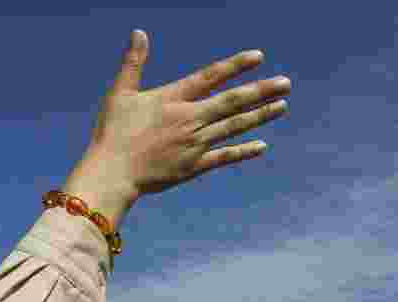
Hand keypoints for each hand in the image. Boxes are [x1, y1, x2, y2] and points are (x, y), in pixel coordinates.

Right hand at [64, 30, 290, 210]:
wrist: (112, 173)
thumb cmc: (111, 133)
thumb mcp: (119, 94)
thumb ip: (133, 63)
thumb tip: (139, 32)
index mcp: (172, 99)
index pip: (210, 77)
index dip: (235, 66)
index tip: (258, 57)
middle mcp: (189, 119)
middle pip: (232, 102)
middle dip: (261, 91)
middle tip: (286, 84)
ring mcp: (194, 144)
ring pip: (234, 126)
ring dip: (260, 115)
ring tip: (282, 105)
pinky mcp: (192, 166)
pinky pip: (223, 157)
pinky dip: (243, 151)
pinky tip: (261, 145)